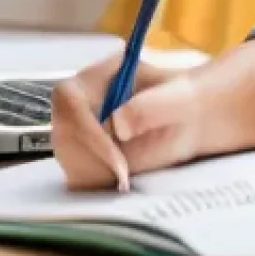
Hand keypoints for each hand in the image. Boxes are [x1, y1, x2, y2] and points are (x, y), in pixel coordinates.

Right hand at [51, 50, 201, 191]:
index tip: (117, 160)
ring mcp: (80, 127)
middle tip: (125, 171)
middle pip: (63, 132)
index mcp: (102, 74)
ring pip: (67, 157)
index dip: (86, 131)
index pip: (69, 98)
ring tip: (129, 171)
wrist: (192, 117)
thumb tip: (117, 124)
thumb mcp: (177, 96)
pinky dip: (97, 182)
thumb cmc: (186, 98)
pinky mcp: (84, 152)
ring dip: (97, 172)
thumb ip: (149, 106)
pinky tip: (123, 177)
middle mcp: (83, 99)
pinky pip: (75, 174)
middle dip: (93, 158)